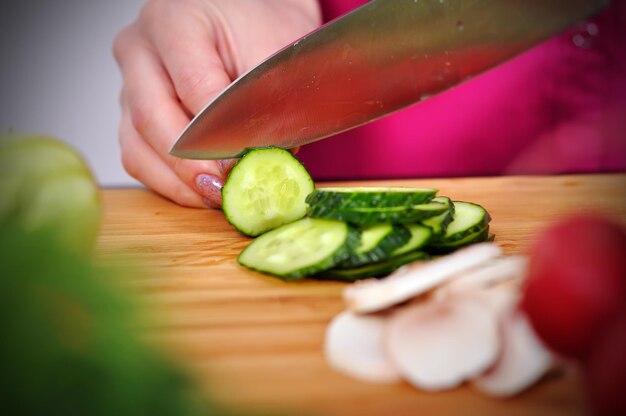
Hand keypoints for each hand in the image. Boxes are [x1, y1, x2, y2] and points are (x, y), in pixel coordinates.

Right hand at [113, 0, 320, 207]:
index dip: (220, 135)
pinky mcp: (131, 112)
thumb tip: (265, 159)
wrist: (244, 18)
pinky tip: (200, 192)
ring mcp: (129, 82)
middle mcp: (140, 49)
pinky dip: (168, 181)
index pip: (194, 87)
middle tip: (226, 190)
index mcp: (174, 20)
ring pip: (138, 145)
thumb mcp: (276, 51)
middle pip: (154, 119)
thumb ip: (269, 101)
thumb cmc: (259, 27)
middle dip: (193, 165)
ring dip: (178, 181)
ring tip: (216, 197)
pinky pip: (138, 156)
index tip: (243, 164)